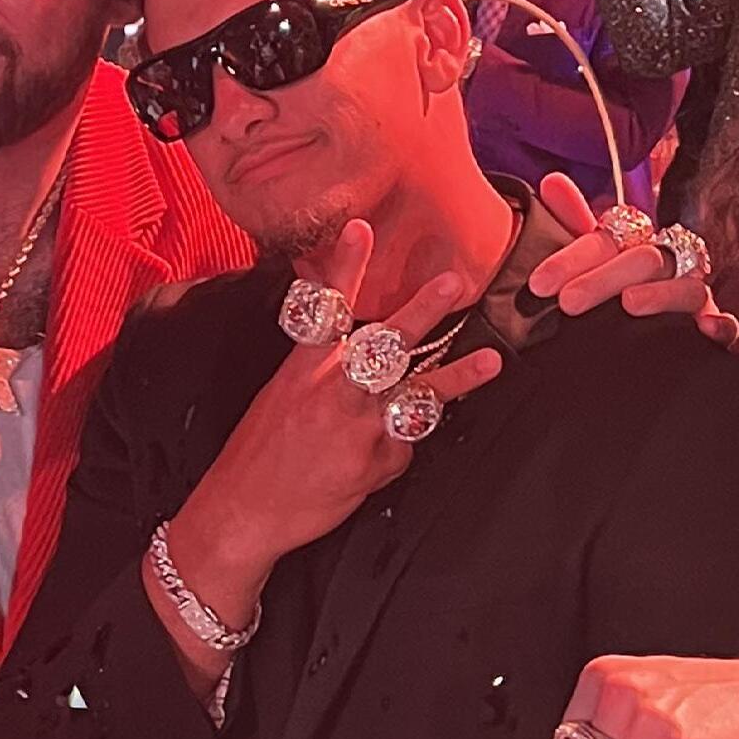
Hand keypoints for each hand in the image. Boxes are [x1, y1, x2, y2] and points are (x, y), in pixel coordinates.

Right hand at [168, 219, 503, 593]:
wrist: (245, 510)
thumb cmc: (262, 450)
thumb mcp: (284, 394)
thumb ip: (325, 368)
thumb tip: (366, 352)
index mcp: (305, 367)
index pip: (327, 307)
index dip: (345, 266)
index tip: (361, 229)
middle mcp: (333, 390)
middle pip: (384, 343)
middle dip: (422, 311)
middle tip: (454, 282)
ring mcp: (357, 426)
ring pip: (417, 395)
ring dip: (459, 377)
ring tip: (493, 361)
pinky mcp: (374, 462)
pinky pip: (405, 444)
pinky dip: (401, 445)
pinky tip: (378, 456)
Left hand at [526, 174, 737, 347]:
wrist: (627, 356)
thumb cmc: (603, 301)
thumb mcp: (584, 266)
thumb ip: (570, 223)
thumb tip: (552, 179)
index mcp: (633, 246)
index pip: (607, 238)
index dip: (573, 257)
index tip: (540, 284)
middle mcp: (667, 266)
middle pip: (645, 259)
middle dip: (604, 279)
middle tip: (569, 302)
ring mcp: (693, 298)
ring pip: (687, 287)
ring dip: (661, 293)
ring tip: (629, 304)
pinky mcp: (713, 330)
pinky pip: (727, 325)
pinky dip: (721, 324)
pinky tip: (705, 328)